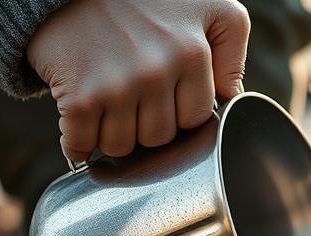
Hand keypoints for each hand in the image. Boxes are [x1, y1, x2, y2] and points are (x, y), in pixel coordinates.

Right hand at [26, 0, 249, 162]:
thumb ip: (231, 47)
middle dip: (146, 125)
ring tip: (106, 105)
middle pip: (158, 138)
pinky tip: (78, 126)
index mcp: (193, 55)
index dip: (177, 112)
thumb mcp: (206, 5)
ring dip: (112, 134)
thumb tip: (232, 97)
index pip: (194, 120)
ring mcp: (118, 87)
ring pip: (122, 147)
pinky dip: (77, 143)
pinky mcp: (80, 96)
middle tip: (131, 97)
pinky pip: (82, 143)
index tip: (162, 96)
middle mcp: (157, 73)